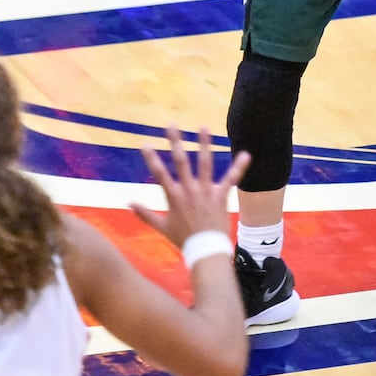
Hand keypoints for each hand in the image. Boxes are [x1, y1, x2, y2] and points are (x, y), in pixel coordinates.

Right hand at [130, 125, 250, 247]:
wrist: (206, 251)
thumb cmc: (184, 239)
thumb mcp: (162, 227)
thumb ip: (145, 214)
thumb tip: (129, 202)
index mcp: (174, 197)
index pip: (159, 173)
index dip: (151, 158)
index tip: (145, 143)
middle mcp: (189, 190)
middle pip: (181, 161)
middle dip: (175, 142)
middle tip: (171, 124)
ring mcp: (206, 192)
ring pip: (205, 164)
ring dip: (203, 144)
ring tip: (202, 127)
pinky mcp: (220, 197)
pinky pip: (231, 179)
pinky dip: (239, 167)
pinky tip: (246, 154)